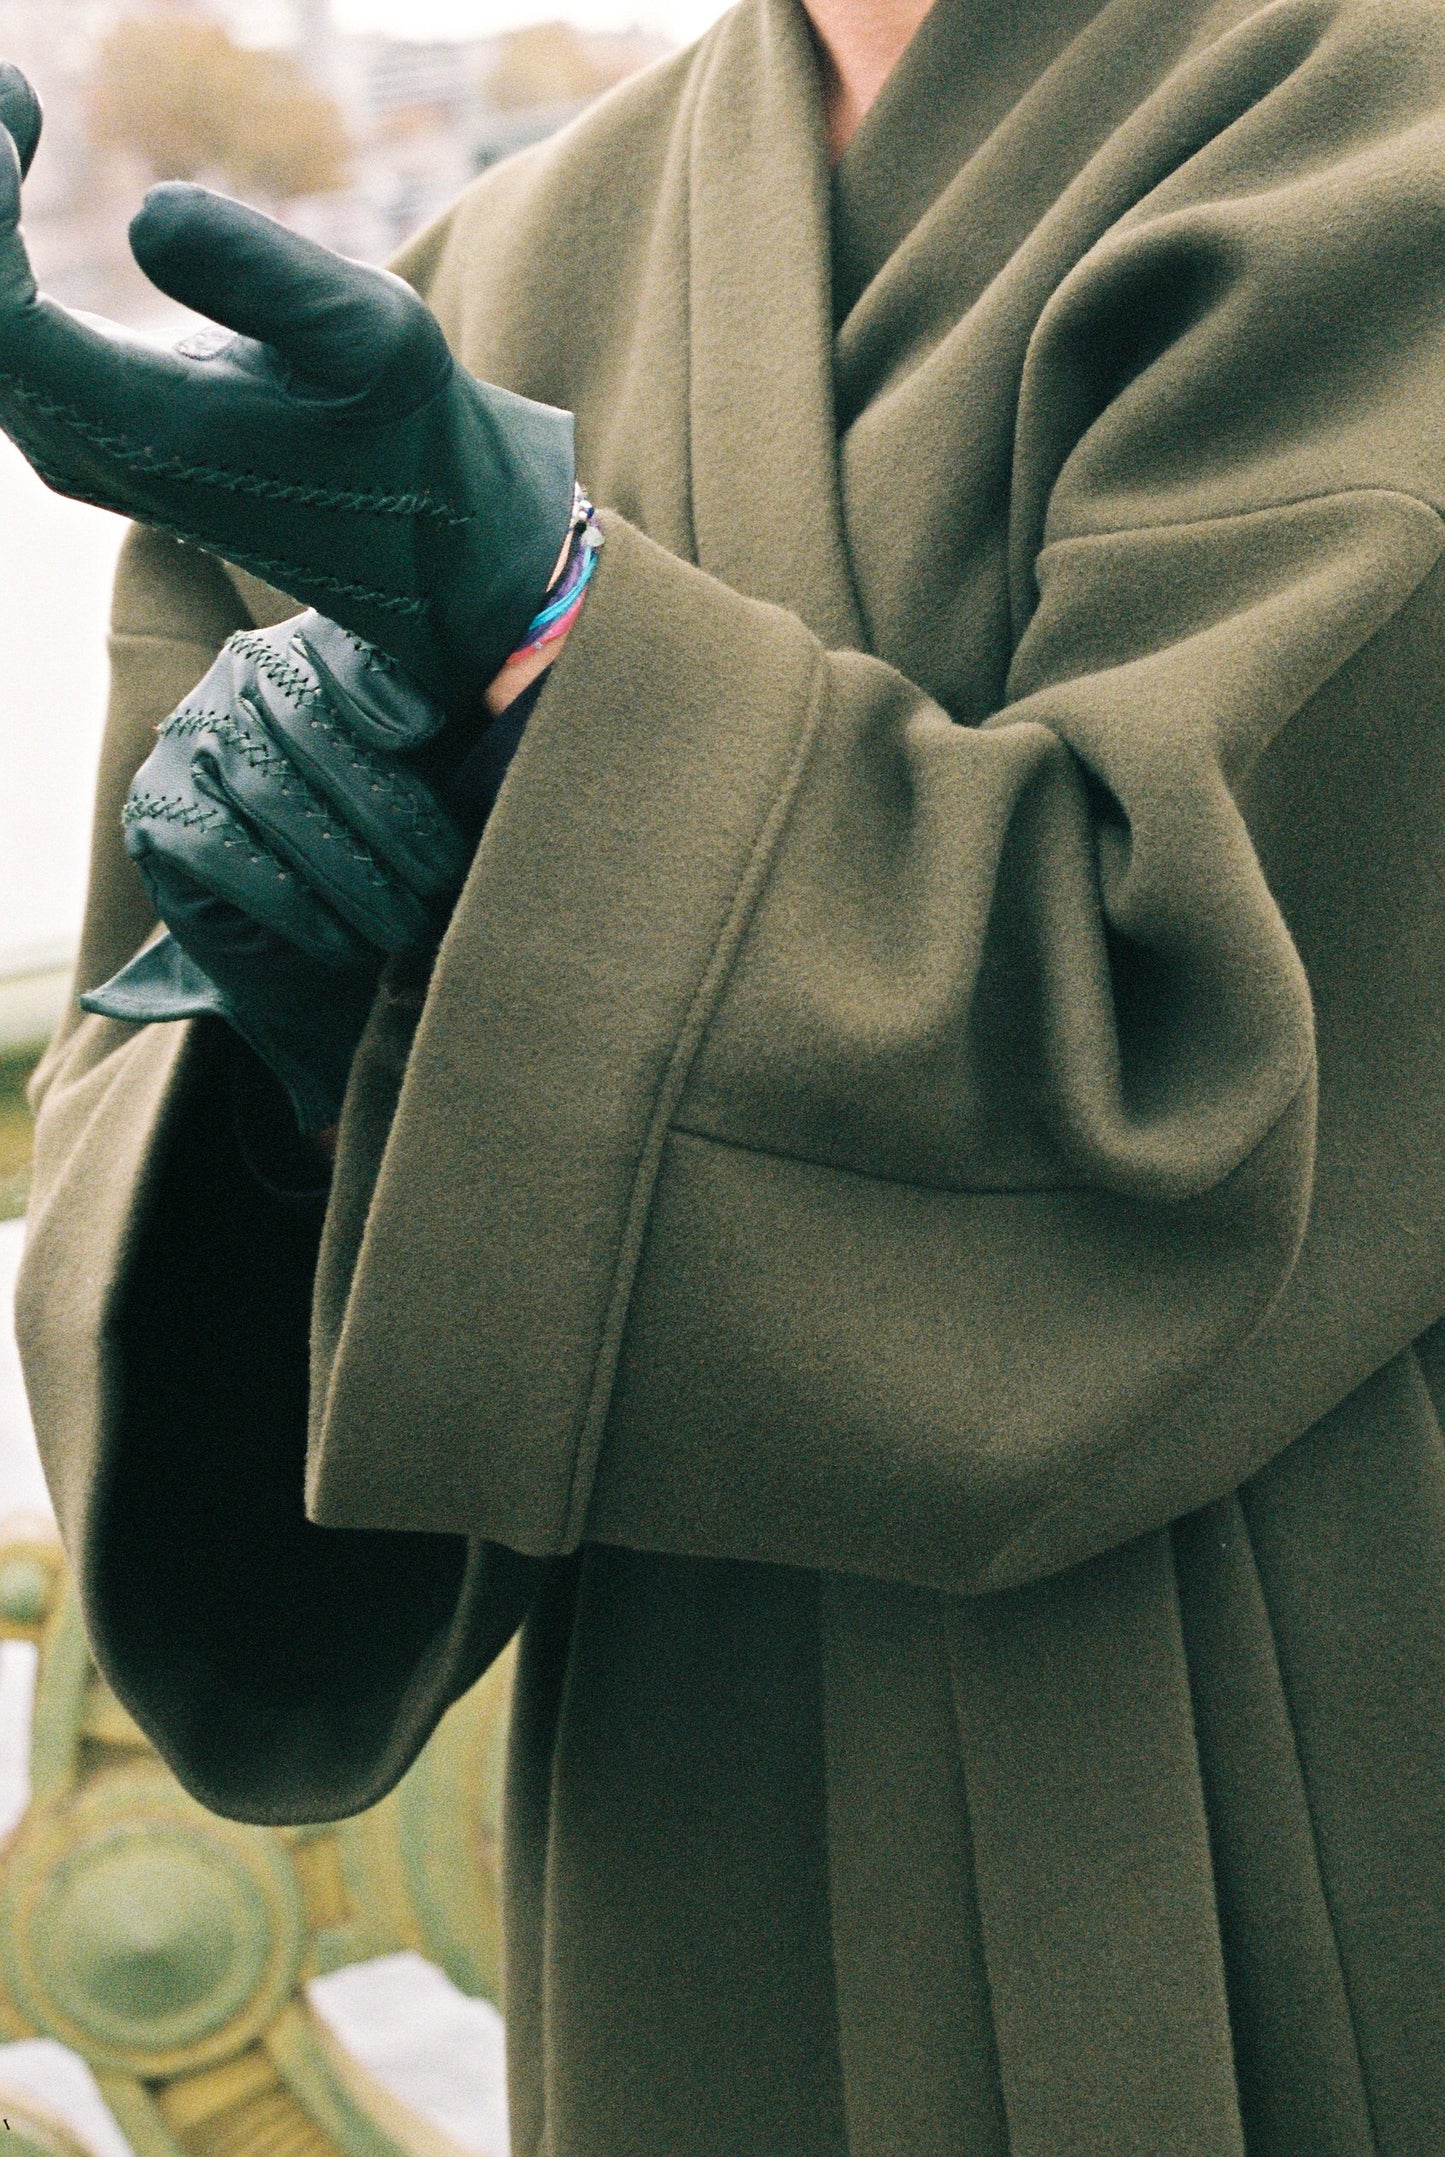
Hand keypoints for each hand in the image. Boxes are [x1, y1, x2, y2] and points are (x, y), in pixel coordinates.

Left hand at [0, 66, 574, 712]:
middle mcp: (98, 455)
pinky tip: (14, 175)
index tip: (20, 110)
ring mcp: (88, 455)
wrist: (422, 534)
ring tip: (11, 118)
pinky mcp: (97, 437)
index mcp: (152, 433)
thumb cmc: (406, 430)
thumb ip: (263, 275)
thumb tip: (139, 213)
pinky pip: (8, 342)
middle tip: (11, 91)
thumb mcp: (373, 338)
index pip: (0, 321)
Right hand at [82, 612, 468, 1130]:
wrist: (311, 927)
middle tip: (447, 882)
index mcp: (322, 643)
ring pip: (275, 796)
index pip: (347, 647)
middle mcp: (244, 672)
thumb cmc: (393, 830)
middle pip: (316, 730)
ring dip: (351, 873)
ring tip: (407, 927)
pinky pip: (222, 851)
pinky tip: (340, 943)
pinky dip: (289, 902)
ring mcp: (192, 736)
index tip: (425, 728)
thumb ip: (474, 719)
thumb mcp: (442, 766)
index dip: (380, 684)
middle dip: (393, 816)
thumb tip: (523, 692)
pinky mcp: (157, 808)